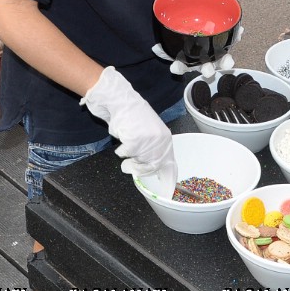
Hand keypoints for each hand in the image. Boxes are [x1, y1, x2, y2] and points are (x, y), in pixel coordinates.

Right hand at [80, 67, 175, 195]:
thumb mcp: (149, 130)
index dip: (167, 177)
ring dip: (130, 160)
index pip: (169, 163)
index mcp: (165, 137)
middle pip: (152, 166)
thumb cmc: (132, 115)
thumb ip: (153, 148)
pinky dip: (121, 149)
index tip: (167, 190)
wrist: (120, 100)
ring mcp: (148, 140)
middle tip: (129, 167)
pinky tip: (122, 138)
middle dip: (140, 169)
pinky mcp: (135, 140)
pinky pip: (126, 154)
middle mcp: (160, 139)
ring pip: (139, 161)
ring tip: (126, 150)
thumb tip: (154, 169)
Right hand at [151, 26, 241, 79]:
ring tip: (228, 61)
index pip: (181, 66)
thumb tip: (155, 48)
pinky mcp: (224, 43)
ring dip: (225, 61)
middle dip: (207, 70)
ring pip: (221, 60)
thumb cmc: (182, 35)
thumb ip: (164, 46)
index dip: (178, 68)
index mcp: (187, 59)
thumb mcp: (172, 39)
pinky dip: (236, 37)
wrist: (196, 23)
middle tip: (208, 72)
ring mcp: (214, 53)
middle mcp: (202, 59)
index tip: (175, 68)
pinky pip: (231, 41)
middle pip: (205, 68)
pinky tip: (239, 32)